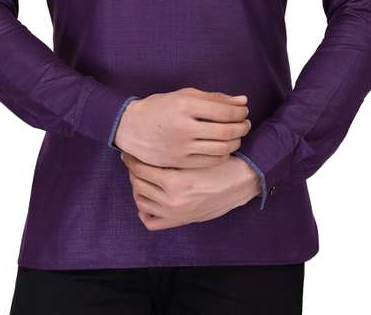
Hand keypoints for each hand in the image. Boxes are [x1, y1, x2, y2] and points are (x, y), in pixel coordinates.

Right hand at [113, 87, 251, 168]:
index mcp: (185, 106)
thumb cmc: (161, 107)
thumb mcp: (185, 95)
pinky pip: (211, 161)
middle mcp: (184, 127)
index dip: (240, 112)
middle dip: (242, 127)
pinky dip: (224, 154)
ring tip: (237, 135)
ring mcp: (182, 147)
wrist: (133, 129)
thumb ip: (215, 98)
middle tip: (245, 123)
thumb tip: (243, 100)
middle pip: (226, 131)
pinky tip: (224, 146)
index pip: (224, 112)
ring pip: (222, 148)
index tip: (244, 110)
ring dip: (236, 141)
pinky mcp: (181, 162)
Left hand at [120, 151, 261, 230]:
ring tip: (141, 175)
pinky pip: (151, 221)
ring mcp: (174, 214)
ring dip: (137, 187)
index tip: (130, 150)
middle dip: (132, 171)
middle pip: (137, 184)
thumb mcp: (194, 154)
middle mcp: (172, 201)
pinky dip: (145, 209)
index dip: (132, 158)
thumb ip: (171, 154)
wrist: (240, 182)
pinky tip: (149, 196)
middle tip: (133, 160)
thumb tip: (146, 149)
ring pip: (141, 201)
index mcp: (174, 182)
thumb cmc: (219, 162)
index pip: (140, 169)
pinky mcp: (179, 221)